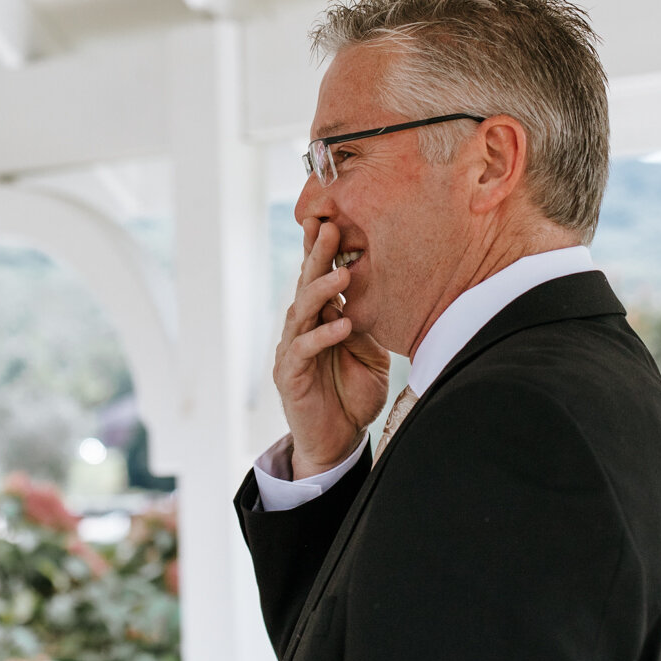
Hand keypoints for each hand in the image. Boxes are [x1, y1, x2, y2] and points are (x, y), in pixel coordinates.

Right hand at [274, 220, 390, 477]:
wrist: (336, 441)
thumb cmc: (352, 394)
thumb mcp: (369, 353)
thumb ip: (365, 325)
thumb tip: (370, 293)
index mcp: (320, 317)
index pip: (320, 276)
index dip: (323, 249)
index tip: (335, 219)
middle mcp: (302, 327)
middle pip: (306, 283)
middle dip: (317, 255)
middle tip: (330, 227)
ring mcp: (293, 349)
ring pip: (302, 310)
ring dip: (322, 290)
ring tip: (342, 273)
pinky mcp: (290, 374)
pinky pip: (305, 348)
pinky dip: (324, 335)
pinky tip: (343, 324)